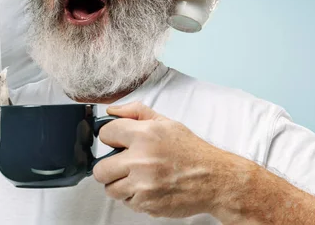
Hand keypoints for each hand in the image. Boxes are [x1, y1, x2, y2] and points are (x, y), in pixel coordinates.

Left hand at [93, 102, 248, 218]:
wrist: (214, 179)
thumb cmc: (191, 151)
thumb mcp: (166, 122)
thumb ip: (136, 112)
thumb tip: (111, 110)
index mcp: (144, 135)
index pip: (105, 134)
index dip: (110, 137)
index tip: (116, 142)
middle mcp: (141, 160)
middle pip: (100, 169)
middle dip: (109, 166)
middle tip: (121, 165)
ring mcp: (143, 185)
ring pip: (110, 189)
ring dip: (119, 184)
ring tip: (135, 177)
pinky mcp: (147, 204)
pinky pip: (127, 202)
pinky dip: (134, 197)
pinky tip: (148, 187)